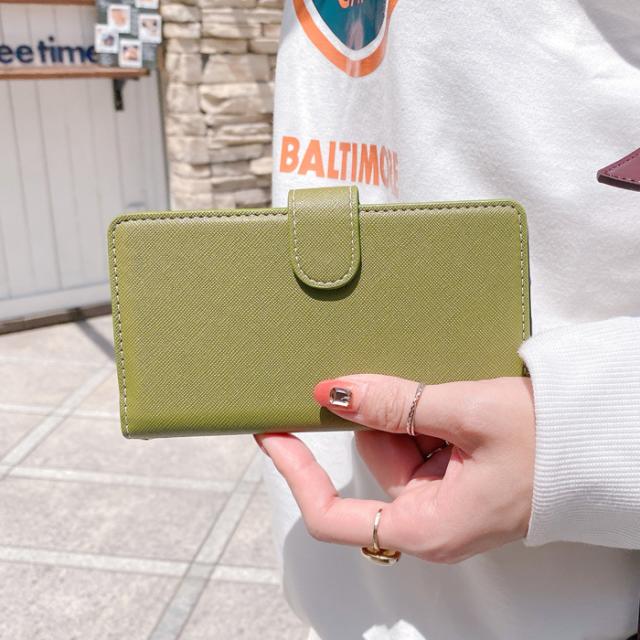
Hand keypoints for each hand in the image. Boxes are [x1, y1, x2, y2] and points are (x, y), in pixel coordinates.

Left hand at [255, 374, 535, 563]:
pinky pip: (420, 438)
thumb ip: (394, 404)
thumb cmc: (553, 442)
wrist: (606, 442)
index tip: (272, 433)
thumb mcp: (466, 413)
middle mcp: (431, 517)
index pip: (332, 514)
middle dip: (385, 418)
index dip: (295, 473)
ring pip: (395, 443)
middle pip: (371, 460)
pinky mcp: (456, 473)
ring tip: (453, 396)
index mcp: (428, 525)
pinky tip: (454, 400)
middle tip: (420, 389)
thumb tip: (333, 393)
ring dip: (410, 411)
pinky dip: (425, 413)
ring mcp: (444, 494)